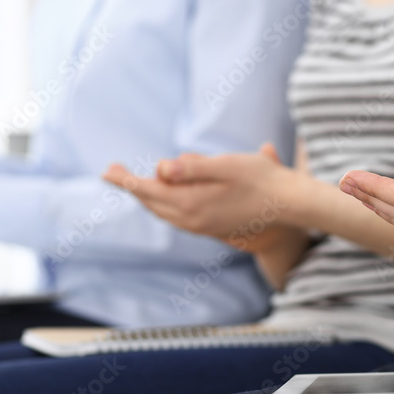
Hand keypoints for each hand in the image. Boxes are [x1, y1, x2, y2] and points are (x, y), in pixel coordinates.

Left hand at [103, 143, 298, 251]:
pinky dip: (163, 204)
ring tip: (132, 182)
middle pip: (152, 202)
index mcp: (192, 203)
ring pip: (164, 211)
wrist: (288, 205)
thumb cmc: (261, 179)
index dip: (126, 180)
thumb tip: (162, 168)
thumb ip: (193, 168)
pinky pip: (177, 217)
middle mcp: (193, 219)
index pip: (149, 190)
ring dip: (148, 196)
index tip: (106, 171)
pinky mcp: (210, 228)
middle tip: (113, 170)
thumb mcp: (226, 165)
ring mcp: (202, 226)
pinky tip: (164, 197)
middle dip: (133, 186)